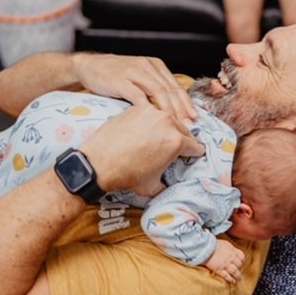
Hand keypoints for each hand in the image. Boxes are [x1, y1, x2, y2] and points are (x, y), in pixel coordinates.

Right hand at [72, 53, 197, 123]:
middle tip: (189, 126)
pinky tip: (154, 121)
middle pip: (170, 90)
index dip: (186, 103)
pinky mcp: (120, 80)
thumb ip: (154, 89)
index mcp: (155, 65)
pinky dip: (148, 109)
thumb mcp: (139, 78)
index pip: (175, 86)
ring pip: (158, 92)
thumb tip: (173, 110)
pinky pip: (138, 96)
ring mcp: (134, 72)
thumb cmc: (115, 76)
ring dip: (169, 110)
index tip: (195, 119)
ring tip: (176, 125)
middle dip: (181, 109)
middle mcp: (147, 66)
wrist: (88, 67)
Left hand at [80, 105, 204, 195]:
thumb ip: (166, 184)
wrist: (99, 162)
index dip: (196, 153)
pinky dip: (151, 121)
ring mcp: (152, 112)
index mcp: (177, 142)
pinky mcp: (137, 108)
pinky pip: (151, 114)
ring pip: (169, 118)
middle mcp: (167, 122)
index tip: (194, 154)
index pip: (196, 146)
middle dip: (183, 139)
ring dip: (168, 127)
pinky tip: (145, 130)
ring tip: (162, 136)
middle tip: (177, 147)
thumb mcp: (153, 186)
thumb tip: (167, 185)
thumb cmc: (127, 174)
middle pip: (185, 130)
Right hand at [205, 240, 245, 282]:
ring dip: (238, 276)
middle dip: (240, 268)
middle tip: (240, 271)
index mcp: (232, 250)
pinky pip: (227, 276)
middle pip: (239, 265)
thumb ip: (229, 248)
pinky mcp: (219, 269)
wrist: (205, 247)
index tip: (241, 263)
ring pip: (235, 271)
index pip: (242, 256)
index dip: (242, 261)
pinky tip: (233, 281)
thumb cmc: (213, 244)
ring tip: (239, 279)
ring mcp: (225, 264)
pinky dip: (230, 279)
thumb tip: (231, 251)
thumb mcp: (225, 243)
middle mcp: (230, 257)